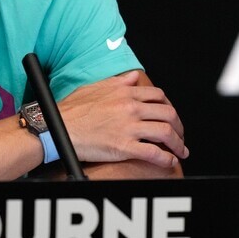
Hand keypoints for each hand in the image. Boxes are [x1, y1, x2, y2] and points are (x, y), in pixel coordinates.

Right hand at [57, 70, 188, 169]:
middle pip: (168, 114)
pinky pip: (154, 153)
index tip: (170, 115)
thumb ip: (119, 82)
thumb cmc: (72, 109)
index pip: (158, 96)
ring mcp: (130, 127)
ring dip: (178, 143)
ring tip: (180, 150)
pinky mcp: (125, 146)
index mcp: (126, 92)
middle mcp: (131, 108)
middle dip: (179, 126)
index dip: (168, 106)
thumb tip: (134, 76)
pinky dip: (167, 158)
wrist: (58, 127)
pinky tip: (170, 161)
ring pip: (166, 132)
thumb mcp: (97, 86)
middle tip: (179, 134)